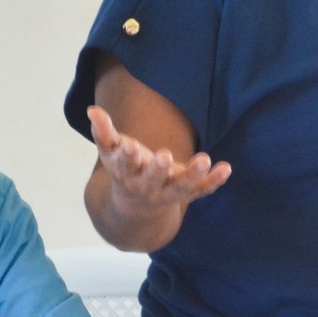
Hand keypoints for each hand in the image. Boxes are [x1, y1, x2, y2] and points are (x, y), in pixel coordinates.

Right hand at [88, 103, 230, 220]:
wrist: (137, 206)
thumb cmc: (125, 169)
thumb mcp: (111, 152)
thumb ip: (103, 132)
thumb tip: (91, 109)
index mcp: (127, 173)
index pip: (126, 165)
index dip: (128, 156)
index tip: (130, 146)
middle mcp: (147, 186)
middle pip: (153, 179)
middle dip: (158, 169)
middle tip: (165, 156)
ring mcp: (168, 192)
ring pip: (180, 187)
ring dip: (193, 175)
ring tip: (204, 160)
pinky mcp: (187, 194)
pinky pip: (201, 190)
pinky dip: (214, 181)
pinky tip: (226, 168)